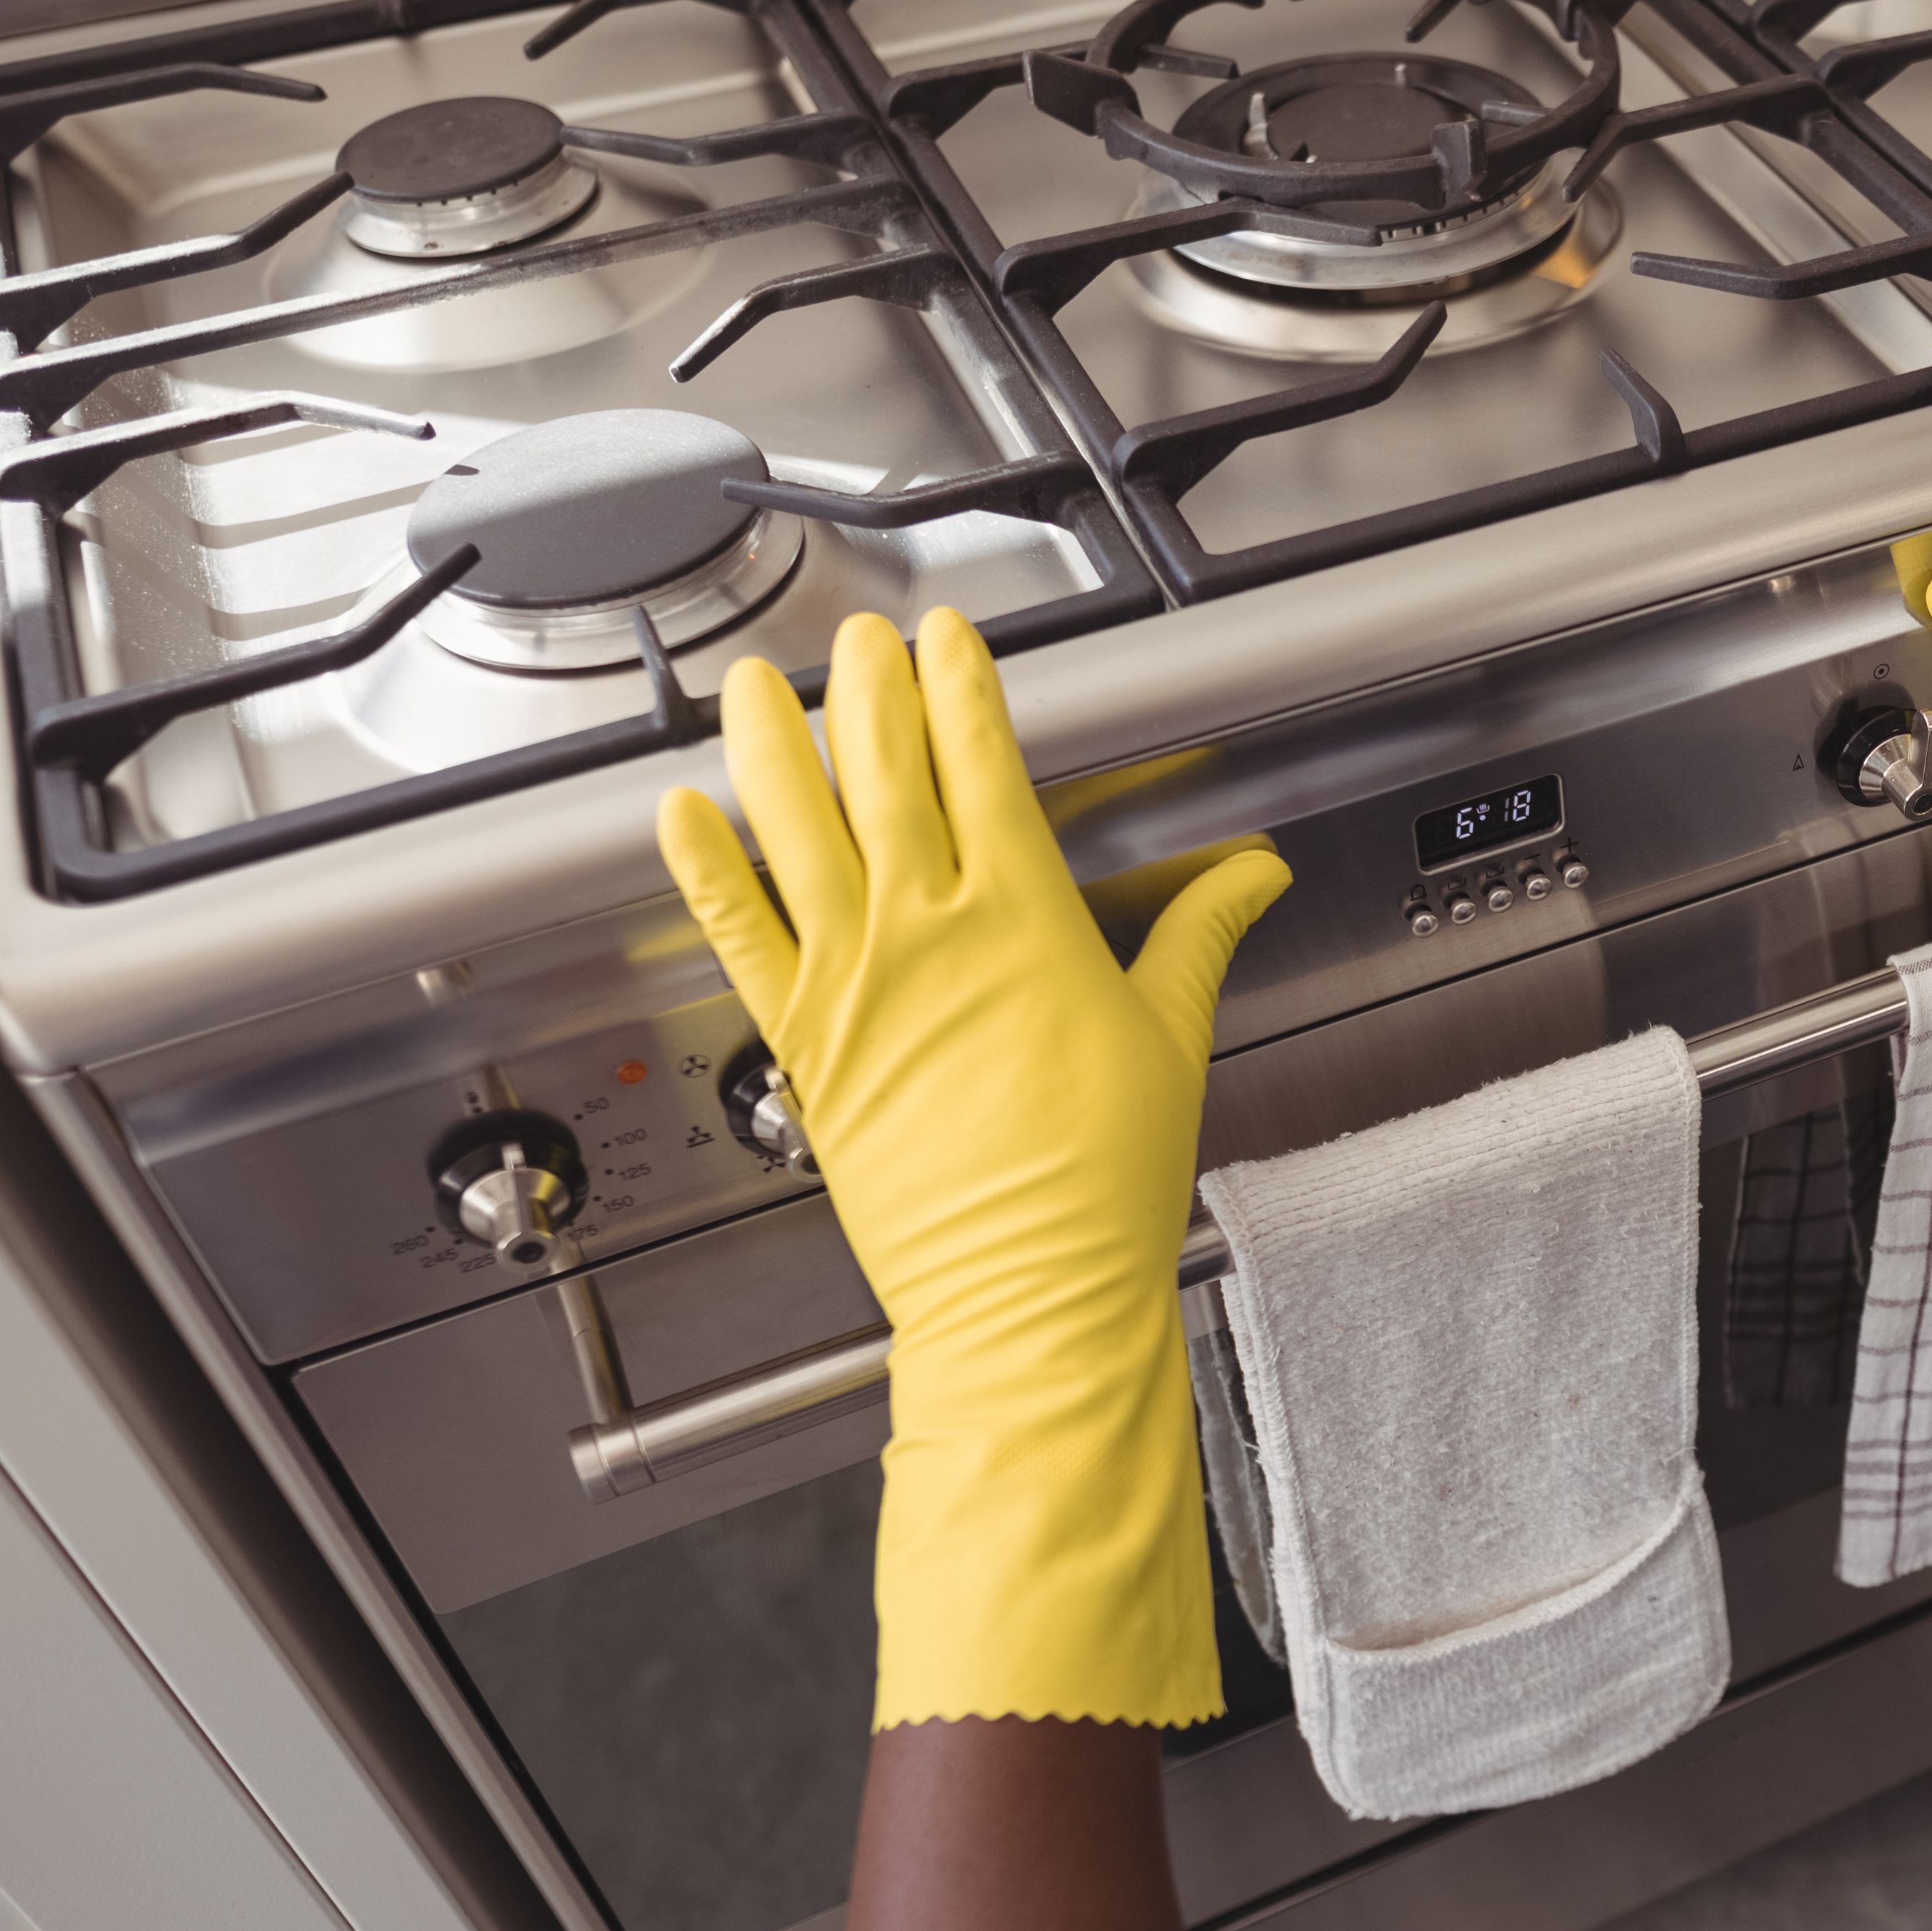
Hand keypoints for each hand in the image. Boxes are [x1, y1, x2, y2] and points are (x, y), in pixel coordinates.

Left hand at [657, 610, 1287, 1728]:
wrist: (1029, 1291)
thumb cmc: (1100, 1184)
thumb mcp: (1171, 1039)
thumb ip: (1200, 936)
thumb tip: (1252, 877)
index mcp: (1024, 917)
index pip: (982, 762)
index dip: (961, 686)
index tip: (950, 640)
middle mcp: (927, 933)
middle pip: (883, 772)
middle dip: (868, 690)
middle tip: (859, 639)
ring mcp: (853, 983)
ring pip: (795, 829)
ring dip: (772, 746)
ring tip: (757, 687)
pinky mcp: (802, 1041)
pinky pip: (738, 931)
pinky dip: (705, 867)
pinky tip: (679, 815)